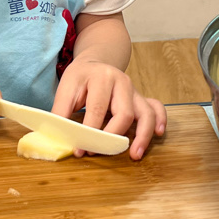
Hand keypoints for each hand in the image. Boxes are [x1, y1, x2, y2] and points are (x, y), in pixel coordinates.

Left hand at [52, 57, 166, 159]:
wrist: (94, 64)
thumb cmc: (79, 79)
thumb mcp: (65, 89)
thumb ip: (61, 112)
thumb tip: (57, 138)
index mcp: (101, 77)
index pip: (98, 109)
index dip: (89, 132)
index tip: (79, 150)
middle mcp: (122, 82)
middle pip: (124, 113)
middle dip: (112, 136)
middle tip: (97, 152)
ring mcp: (134, 91)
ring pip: (146, 113)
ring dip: (142, 135)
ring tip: (135, 154)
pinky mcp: (141, 98)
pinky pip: (157, 108)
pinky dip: (160, 120)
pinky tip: (158, 134)